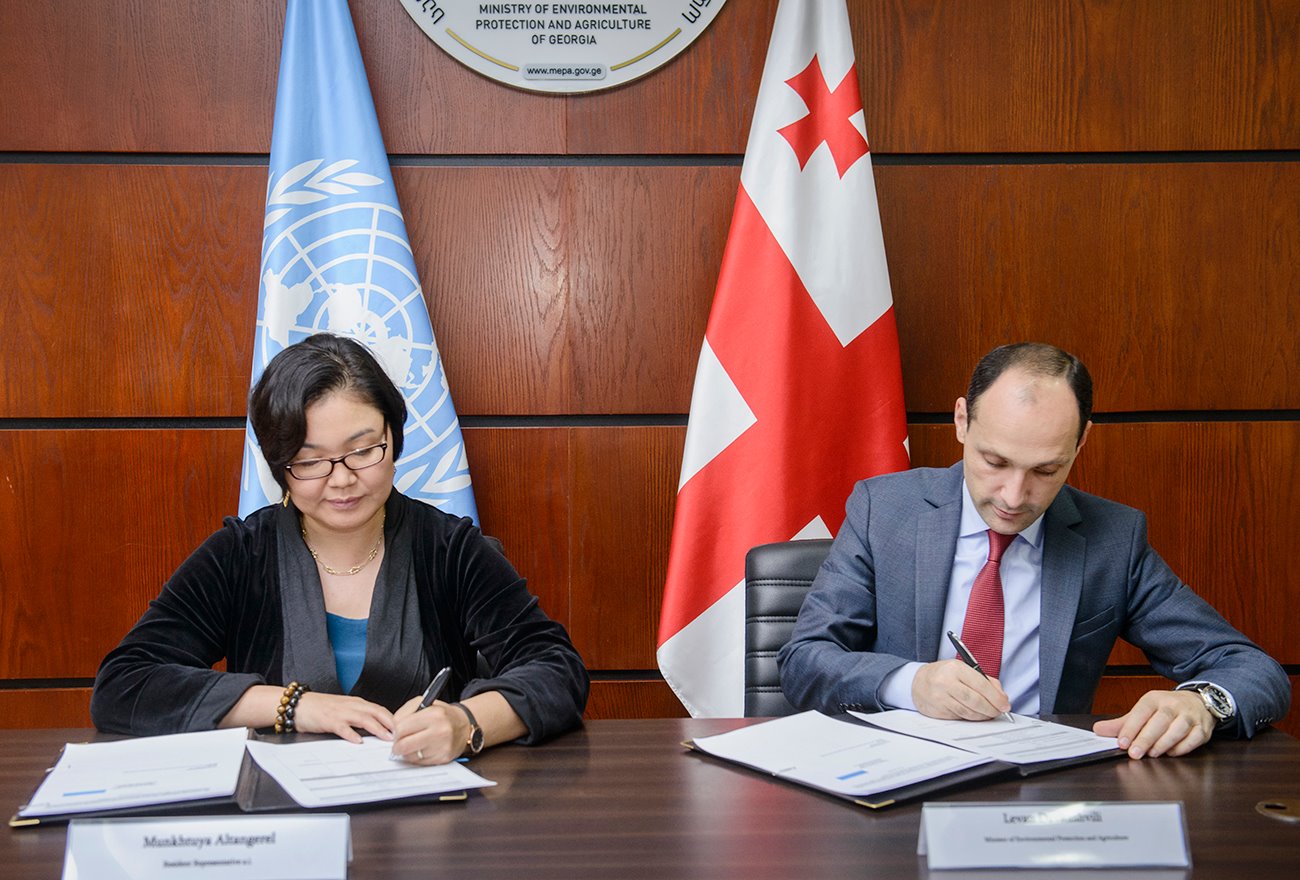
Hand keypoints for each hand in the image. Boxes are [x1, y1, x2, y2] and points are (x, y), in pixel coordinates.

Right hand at [292, 692, 395, 743]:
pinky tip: (358, 741)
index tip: (403, 728)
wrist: (299, 704)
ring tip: (386, 738)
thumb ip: (358, 717)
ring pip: (363, 719)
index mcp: (356, 703)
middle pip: (376, 712)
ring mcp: (340, 712)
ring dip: (377, 728)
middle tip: (401, 734)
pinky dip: (351, 734)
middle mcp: (351, 706)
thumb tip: (375, 729)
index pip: (379, 709)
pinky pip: (342, 727)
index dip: (392, 718)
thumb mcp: (344, 710)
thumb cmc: (321, 708)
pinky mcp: (328, 720)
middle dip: (390, 723)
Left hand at [390, 698, 468, 764]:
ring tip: (413, 744)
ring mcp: (442, 746)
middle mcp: (440, 731)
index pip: (402, 728)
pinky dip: (417, 757)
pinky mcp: (443, 758)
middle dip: (397, 746)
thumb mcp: (424, 703)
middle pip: (404, 745)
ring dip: (407, 752)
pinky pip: (420, 763)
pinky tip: (422, 749)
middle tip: (398, 744)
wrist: (464, 725)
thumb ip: (405, 712)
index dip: (395, 732)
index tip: (396, 733)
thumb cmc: (442, 715)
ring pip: (410, 756)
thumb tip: (392, 729)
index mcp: (434, 715)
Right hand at [912, 659, 1011, 719]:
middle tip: (999, 712)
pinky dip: (971, 718)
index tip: (1005, 705)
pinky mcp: (937, 711)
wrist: (917, 682)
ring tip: (989, 714)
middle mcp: (946, 682)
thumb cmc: (944, 675)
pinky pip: (959, 717)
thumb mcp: (963, 669)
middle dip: (991, 709)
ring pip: (968, 712)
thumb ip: (984, 680)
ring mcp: (940, 698)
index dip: (996, 697)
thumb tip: (1001, 697)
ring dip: (983, 716)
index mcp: (955, 668)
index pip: (981, 685)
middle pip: (976, 701)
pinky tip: (975, 715)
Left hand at [1092, 689, 1214, 758]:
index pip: (1141, 712)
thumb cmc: (1166, 710)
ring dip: (1163, 743)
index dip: (1130, 727)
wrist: (1198, 702)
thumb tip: (1098, 730)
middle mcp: (1173, 705)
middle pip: (1159, 721)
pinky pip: (1193, 739)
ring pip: (1177, 729)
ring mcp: (1190, 716)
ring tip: (1152, 754)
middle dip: (1145, 738)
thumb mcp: (1143, 712)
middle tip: (1134, 753)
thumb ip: (1122, 724)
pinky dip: (1182, 748)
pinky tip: (1171, 753)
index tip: (1121, 743)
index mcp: (1155, 699)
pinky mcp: (1203, 728)